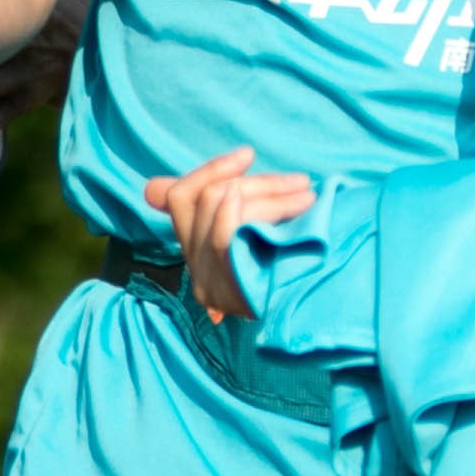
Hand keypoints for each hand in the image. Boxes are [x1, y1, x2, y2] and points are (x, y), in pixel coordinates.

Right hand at [140, 145, 312, 321]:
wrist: (319, 320)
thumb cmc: (293, 272)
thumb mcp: (258, 236)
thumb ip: (227, 208)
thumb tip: (156, 188)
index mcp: (198, 253)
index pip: (177, 198)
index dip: (209, 170)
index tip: (248, 155)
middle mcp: (196, 269)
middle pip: (202, 198)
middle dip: (255, 182)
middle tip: (300, 182)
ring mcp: (207, 283)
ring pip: (216, 208)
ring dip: (268, 193)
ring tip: (306, 195)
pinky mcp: (224, 293)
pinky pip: (221, 240)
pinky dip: (244, 212)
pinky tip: (282, 203)